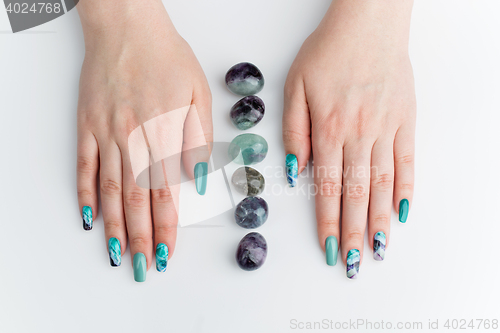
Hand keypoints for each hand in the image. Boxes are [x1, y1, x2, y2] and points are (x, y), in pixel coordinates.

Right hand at [76, 0, 211, 280]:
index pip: (166, 192)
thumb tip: (197, 178)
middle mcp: (133, 138)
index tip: (167, 252)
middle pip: (136, 199)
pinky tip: (88, 217)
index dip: (167, 227)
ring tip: (117, 255)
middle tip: (143, 267)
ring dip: (114, 226)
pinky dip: (85, 193)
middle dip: (141, 238)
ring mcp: (106, 132)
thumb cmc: (166, 57)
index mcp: (164, 132)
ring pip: (110, 189)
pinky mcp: (87, 124)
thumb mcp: (198, 93)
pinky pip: (84, 165)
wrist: (127, 26)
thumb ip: (198, 139)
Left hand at [283, 0, 414, 277]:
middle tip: (355, 263)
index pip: (327, 188)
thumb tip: (298, 172)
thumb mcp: (295, 88)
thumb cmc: (328, 54)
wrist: (367, 24)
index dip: (328, 222)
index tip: (329, 248)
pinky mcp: (406, 121)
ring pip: (383, 184)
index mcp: (328, 130)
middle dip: (354, 232)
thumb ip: (295, 133)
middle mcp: (358, 136)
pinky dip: (406, 188)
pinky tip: (404, 212)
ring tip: (379, 249)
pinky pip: (407, 161)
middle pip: (356, 194)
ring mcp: (386, 129)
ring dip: (381, 220)